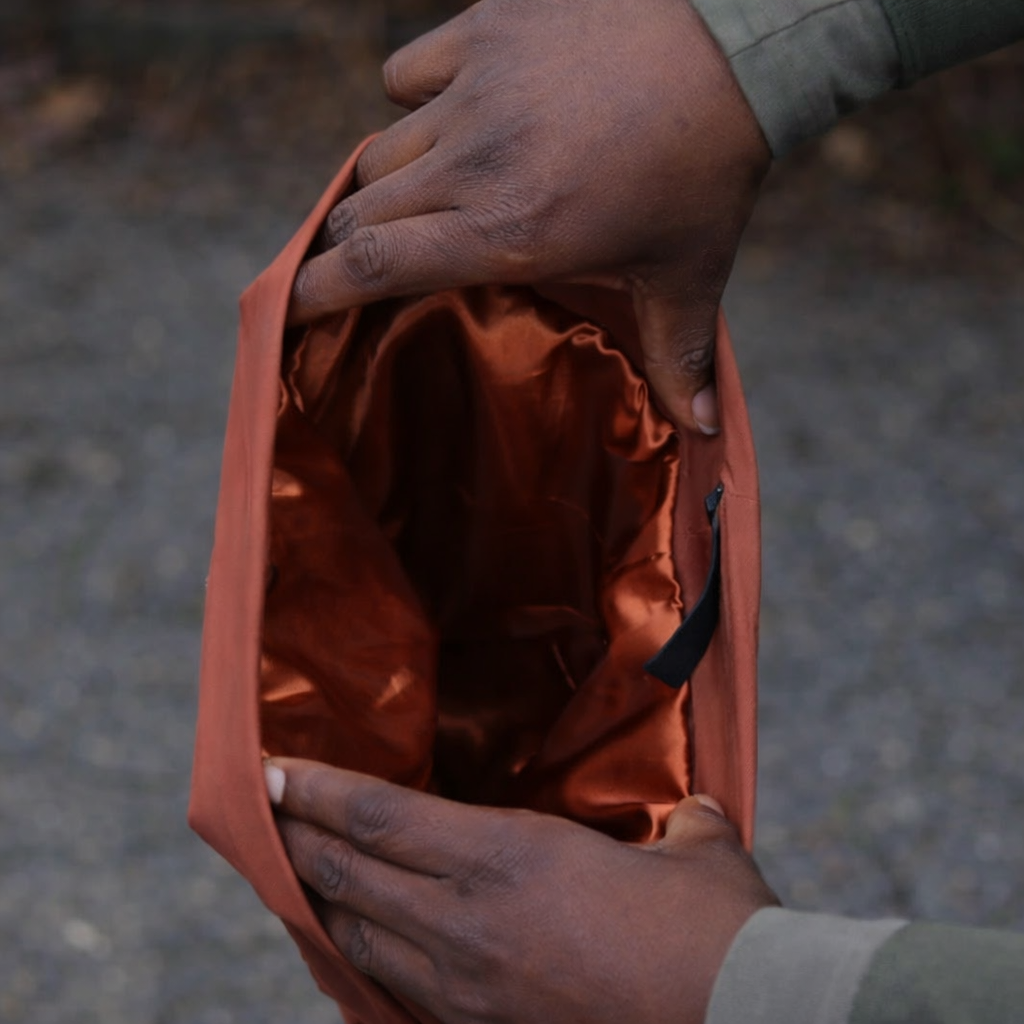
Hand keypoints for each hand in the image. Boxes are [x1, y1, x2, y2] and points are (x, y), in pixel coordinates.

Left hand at [266, 758, 777, 1023]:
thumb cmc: (716, 932)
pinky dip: (361, 956)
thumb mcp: (700, 853)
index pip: (379, 817)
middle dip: (295, 839)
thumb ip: (686, 822)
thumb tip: (698, 812)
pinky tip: (357, 948)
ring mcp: (467, 987)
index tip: (270, 770)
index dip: (317, 791)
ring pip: (359, 938)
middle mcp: (467, 921)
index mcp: (506, 857)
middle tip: (261, 812)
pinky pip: (395, 988)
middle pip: (348, 876)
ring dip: (318, 901)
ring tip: (295, 873)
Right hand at [287, 0, 769, 433]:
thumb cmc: (708, 168)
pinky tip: (454, 112)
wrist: (736, 40)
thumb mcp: (689, 273)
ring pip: (380, 148)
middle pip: (358, 212)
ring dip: (387, 183)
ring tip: (421, 199)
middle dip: (347, 246)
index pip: (371, 267)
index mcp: (507, 232)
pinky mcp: (485, 29)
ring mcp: (473, 90)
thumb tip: (703, 433)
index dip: (311, 293)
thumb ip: (677, 355)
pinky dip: (416, 98)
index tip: (286, 311)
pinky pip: (409, 70)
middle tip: (363, 265)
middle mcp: (472, 164)